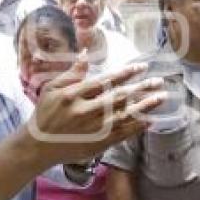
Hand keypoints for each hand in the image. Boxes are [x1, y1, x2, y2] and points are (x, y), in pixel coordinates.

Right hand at [25, 57, 164, 163]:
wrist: (38, 146)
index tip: (141, 67)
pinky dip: (137, 127)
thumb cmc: (45, 114)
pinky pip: (122, 134)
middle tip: (159, 81)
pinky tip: (151, 120)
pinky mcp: (98, 144)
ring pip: (125, 115)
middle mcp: (85, 112)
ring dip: (145, 106)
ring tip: (161, 97)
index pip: (105, 81)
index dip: (125, 74)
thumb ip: (72, 73)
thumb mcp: (51, 89)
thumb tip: (86, 53)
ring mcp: (93, 130)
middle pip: (119, 97)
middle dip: (142, 88)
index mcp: (73, 96)